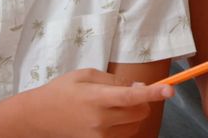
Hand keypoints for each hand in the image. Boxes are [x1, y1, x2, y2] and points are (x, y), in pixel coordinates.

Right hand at [24, 68, 173, 137]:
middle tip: (130, 94)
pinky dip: (125, 126)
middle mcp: (99, 120)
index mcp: (96, 98)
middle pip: (139, 113)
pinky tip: (110, 118)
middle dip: (142, 102)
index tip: (169, 90)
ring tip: (113, 106)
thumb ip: (115, 81)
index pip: (130, 97)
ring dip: (133, 115)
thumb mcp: (86, 75)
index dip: (152, 93)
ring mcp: (99, 136)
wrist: (38, 117)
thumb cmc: (62, 91)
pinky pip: (124, 135)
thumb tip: (139, 87)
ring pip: (134, 125)